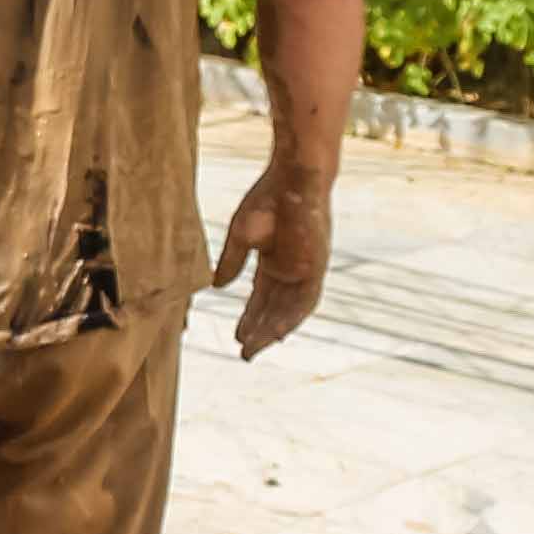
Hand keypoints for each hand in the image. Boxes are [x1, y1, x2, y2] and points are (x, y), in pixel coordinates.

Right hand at [217, 161, 332, 357]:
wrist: (293, 179)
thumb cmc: (267, 199)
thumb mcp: (241, 235)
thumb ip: (231, 262)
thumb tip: (216, 286)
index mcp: (274, 260)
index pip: (261, 298)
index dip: (249, 318)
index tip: (236, 338)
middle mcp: (291, 269)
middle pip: (274, 309)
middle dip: (259, 331)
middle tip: (244, 354)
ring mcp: (306, 270)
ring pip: (289, 310)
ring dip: (272, 331)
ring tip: (252, 349)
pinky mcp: (317, 268)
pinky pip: (306, 302)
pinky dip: (291, 318)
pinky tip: (276, 334)